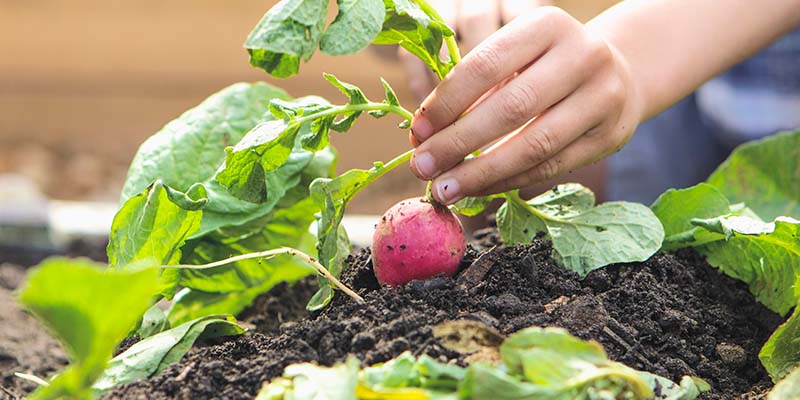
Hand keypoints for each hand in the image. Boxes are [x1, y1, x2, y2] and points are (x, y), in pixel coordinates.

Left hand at [409, 6, 642, 204]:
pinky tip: (477, 189)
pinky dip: (508, 182)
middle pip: (510, 107)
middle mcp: (582, 55)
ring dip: (481, 173)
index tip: (416, 131)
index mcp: (547, 25)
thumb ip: (472, 90)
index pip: (485, 65)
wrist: (619, 75)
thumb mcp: (514, 60)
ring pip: (534, 145)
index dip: (446, 102)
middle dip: (458, 142)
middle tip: (421, 167)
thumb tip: (422, 137)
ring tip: (444, 188)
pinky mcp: (609, 137)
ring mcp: (602, 97)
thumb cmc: (545, 67)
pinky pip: (550, 168)